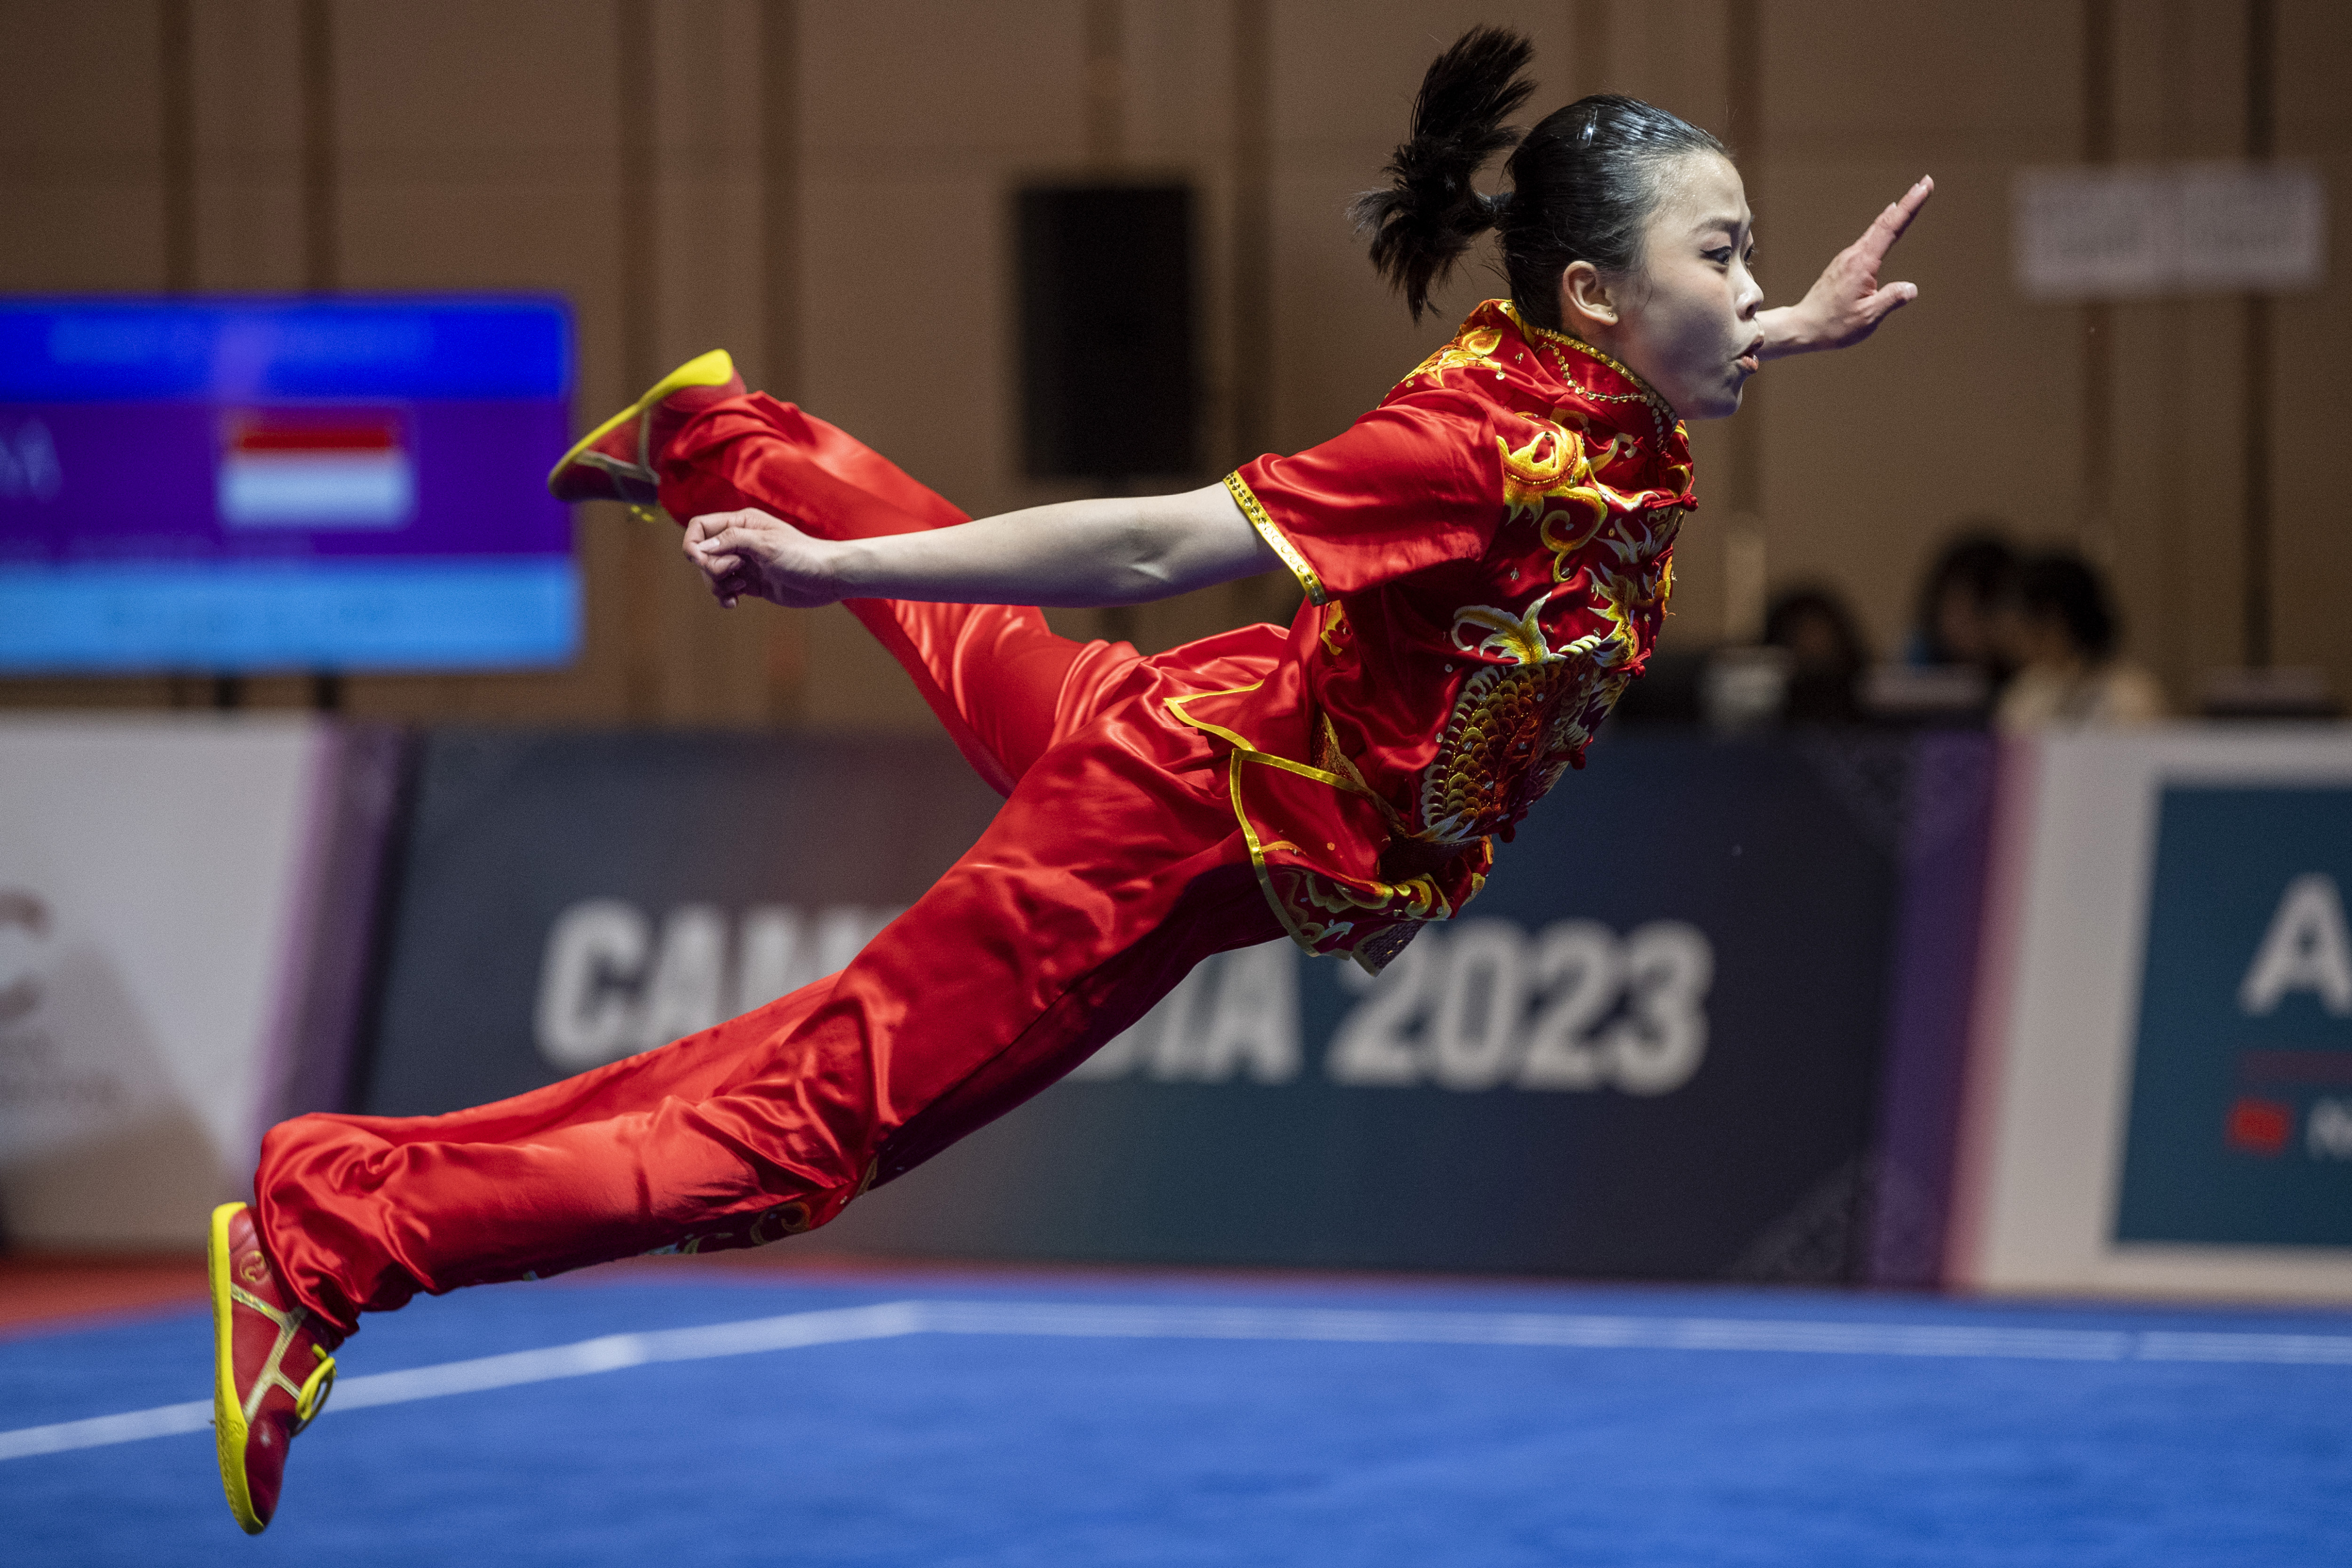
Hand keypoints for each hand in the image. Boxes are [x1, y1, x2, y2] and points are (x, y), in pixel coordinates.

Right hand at [680, 507, 842, 609]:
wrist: (827, 578)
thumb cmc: (802, 555)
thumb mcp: (766, 544)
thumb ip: (732, 541)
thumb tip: (700, 548)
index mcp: (742, 523)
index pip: (700, 527)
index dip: (693, 543)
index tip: (699, 561)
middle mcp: (739, 541)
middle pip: (703, 554)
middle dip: (712, 568)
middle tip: (737, 572)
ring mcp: (744, 563)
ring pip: (711, 574)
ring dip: (718, 584)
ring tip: (742, 587)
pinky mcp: (750, 583)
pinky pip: (724, 589)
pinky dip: (724, 596)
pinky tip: (735, 602)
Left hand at [1760, 176, 1932, 358]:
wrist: (1802, 327)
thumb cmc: (1833, 325)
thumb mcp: (1867, 317)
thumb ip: (1890, 300)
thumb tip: (1912, 288)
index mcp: (1863, 264)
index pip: (1891, 228)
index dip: (1910, 206)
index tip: (1925, 186)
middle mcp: (1854, 255)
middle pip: (1885, 222)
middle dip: (1907, 202)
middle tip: (1925, 183)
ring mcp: (1847, 259)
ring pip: (1875, 230)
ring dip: (1894, 213)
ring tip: (1909, 198)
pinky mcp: (1843, 265)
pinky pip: (1868, 240)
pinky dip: (1881, 227)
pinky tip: (1885, 223)